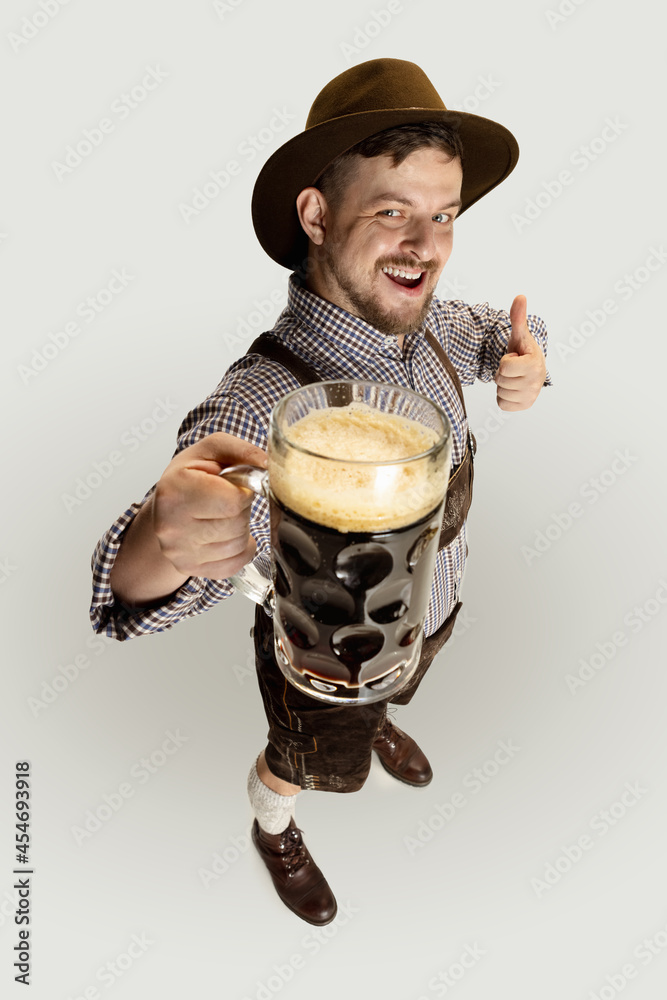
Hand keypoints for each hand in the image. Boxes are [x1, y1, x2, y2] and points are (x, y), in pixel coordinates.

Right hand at [152, 432, 267, 578]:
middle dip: (242, 510)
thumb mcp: (212, 450)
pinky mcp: (188, 567)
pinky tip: (228, 536)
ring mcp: (178, 551)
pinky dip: (239, 551)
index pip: (234, 501)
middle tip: (229, 500)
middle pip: (236, 525)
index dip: (245, 492)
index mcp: (176, 489)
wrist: (166, 506)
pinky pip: (233, 565)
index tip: (236, 487)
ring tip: (226, 516)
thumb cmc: (189, 476)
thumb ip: (242, 451)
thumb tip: (268, 465)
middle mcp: (171, 524)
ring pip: (237, 546)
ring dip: (241, 529)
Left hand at [494, 295, 546, 410]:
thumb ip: (518, 317)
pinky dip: (503, 398)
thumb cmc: (523, 351)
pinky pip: (502, 405)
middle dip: (502, 373)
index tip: (514, 358)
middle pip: (501, 381)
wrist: (531, 367)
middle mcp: (536, 382)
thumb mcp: (519, 334)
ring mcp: (531, 396)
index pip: (504, 367)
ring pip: (501, 394)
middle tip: (512, 368)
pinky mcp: (525, 406)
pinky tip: (512, 388)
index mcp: (534, 364)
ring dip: (502, 385)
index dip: (505, 361)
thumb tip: (520, 297)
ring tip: (513, 377)